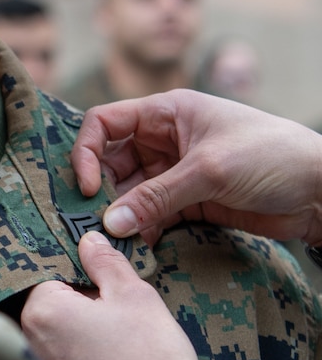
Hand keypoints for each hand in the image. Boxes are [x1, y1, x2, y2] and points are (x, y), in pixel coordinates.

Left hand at [20, 231, 229, 359]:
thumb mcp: (136, 298)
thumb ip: (106, 263)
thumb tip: (88, 238)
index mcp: (40, 311)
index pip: (52, 276)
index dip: (86, 281)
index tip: (111, 292)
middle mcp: (25, 342)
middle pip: (49, 307)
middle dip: (80, 307)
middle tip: (120, 323)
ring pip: (56, 338)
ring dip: (81, 336)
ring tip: (120, 349)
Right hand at [71, 89, 321, 245]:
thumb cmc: (273, 157)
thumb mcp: (209, 171)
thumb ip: (156, 198)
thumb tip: (110, 223)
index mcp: (168, 112)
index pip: (105, 122)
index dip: (87, 152)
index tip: (86, 186)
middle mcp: (165, 140)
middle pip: (111, 162)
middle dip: (100, 190)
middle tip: (93, 221)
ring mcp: (175, 172)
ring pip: (128, 193)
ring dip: (119, 215)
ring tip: (114, 240)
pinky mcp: (187, 202)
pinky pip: (150, 215)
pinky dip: (140, 231)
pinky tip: (137, 247)